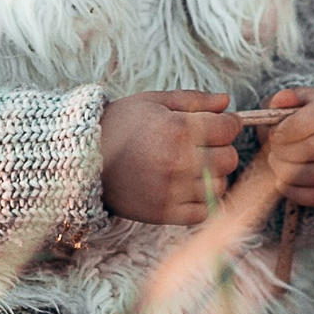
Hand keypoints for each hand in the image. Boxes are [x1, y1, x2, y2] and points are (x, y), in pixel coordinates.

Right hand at [100, 91, 242, 224]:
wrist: (83, 157)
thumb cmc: (121, 124)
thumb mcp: (154, 101)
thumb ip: (194, 100)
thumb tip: (227, 102)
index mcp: (179, 129)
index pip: (229, 128)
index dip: (228, 123)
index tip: (219, 124)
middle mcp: (180, 161)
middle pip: (229, 158)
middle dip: (221, 148)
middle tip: (202, 145)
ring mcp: (174, 190)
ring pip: (220, 185)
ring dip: (212, 175)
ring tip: (192, 166)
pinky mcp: (166, 213)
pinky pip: (205, 212)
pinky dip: (203, 201)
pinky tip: (189, 188)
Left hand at [256, 87, 313, 208]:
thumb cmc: (295, 116)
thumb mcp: (287, 102)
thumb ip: (282, 100)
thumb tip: (281, 100)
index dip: (290, 129)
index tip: (273, 135)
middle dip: (286, 153)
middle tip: (272, 151)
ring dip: (289, 173)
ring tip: (276, 164)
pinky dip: (297, 193)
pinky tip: (282, 183)